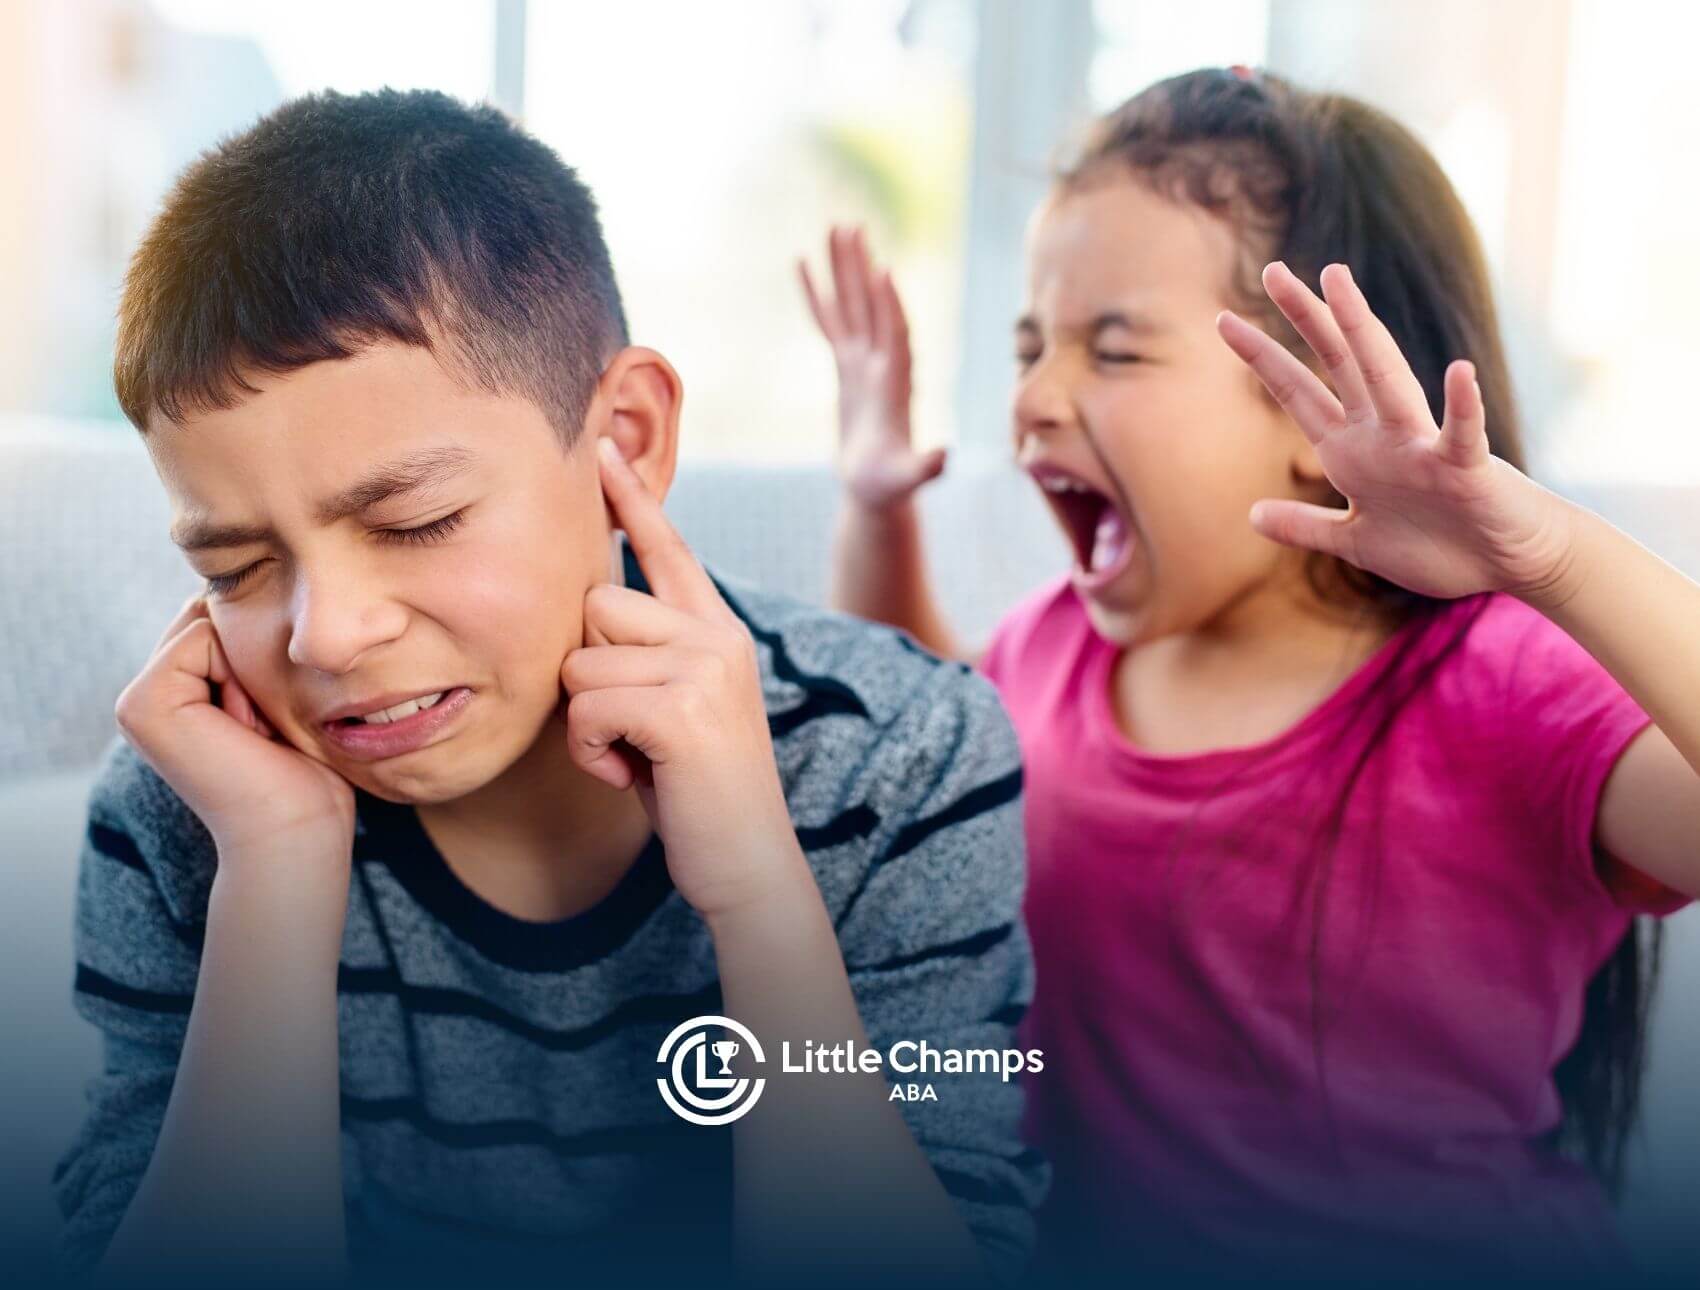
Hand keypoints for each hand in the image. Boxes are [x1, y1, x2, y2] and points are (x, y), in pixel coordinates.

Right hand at [114, 595, 356, 866]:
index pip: (222, 618)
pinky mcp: (141, 703)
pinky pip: (202, 635)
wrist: (298, 829)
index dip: (265, 651)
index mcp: (176, 691)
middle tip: (263, 725)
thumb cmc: (307, 771)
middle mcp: (148, 693)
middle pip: (213, 614)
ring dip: (251, 668)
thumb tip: (252, 585)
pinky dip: (238, 675)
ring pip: (209, 622)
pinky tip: (242, 728)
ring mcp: (136, 699)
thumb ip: (252, 648)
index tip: (271, 719)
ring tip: (254, 729)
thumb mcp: (281, 694)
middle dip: (255, 655)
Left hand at [558, 440, 808, 920]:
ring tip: (632, 758)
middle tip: (627, 731)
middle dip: (588, 674)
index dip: (633, 499)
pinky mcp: (683, 708)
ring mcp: (705, 668)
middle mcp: (717, 636)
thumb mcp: (676, 710)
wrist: (748, 864)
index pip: (667, 550)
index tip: (602, 447)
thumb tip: (586, 618)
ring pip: (581, 661)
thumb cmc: (697, 793)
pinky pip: (586, 707)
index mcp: (718, 631)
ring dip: (585, 723)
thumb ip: (647, 658)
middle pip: (595, 607)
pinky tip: (631, 775)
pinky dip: (591, 753)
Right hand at [798, 224, 945, 510]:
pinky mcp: (846, 367)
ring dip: (843, 267)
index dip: (890, 305)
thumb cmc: (891, 487)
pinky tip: (803, 263)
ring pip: (852, 304)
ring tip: (834, 227)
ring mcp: (863, 362)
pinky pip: (829, 322)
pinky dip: (817, 294)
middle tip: (850, 226)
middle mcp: (883, 363)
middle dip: (861, 267)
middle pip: (872, 305)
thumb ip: (927, 467)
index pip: (895, 334)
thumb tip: (945, 457)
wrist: (879, 489)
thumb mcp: (908, 479)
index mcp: (898, 383)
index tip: (883, 269)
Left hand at [1216, 261, 1577, 602]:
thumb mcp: (1354, 542)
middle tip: (1271, 270)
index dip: (1262, 357)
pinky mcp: (1464, 469)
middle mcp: (1381, 436)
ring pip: (1387, 380)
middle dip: (1305, 318)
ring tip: (1338, 282)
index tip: (1223, 320)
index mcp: (1350, 451)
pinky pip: (1463, 434)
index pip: (1298, 392)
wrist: (1505, 565)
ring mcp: (1421, 448)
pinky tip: (1460, 372)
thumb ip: (1306, 527)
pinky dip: (1462, 406)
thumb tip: (1252, 515)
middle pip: (1336, 363)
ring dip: (1362, 331)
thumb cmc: (1436, 548)